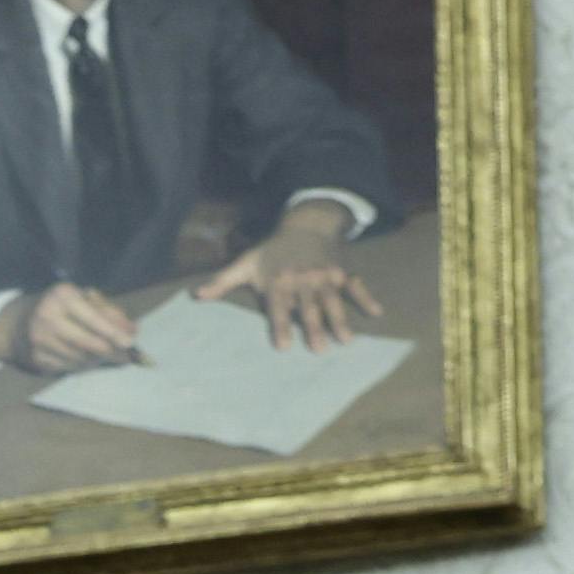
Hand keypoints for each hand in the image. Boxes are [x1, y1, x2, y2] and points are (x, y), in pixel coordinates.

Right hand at [2, 283, 141, 375]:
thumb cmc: (60, 308)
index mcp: (62, 296)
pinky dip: (83, 366)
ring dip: (98, 360)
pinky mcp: (37, 359)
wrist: (18, 323)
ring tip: (105, 354)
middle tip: (125, 356)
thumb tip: (131, 330)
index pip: (93, 318)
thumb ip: (108, 311)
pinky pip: (70, 368)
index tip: (129, 342)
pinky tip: (86, 359)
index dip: (113, 332)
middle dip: (110, 351)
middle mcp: (48, 316)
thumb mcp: (82, 299)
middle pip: (89, 343)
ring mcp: (40, 340)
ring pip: (82, 359)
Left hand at [196, 217, 370, 350]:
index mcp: (279, 281)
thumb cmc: (273, 250)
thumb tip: (197, 296)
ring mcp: (325, 276)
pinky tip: (376, 313)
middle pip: (308, 308)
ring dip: (339, 320)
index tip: (283, 347)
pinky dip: (367, 298)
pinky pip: (357, 285)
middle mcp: (303, 280)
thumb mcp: (246, 262)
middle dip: (313, 327)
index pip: (279, 308)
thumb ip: (223, 281)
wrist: (306, 223)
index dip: (280, 326)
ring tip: (345, 341)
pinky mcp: (343, 272)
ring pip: (333, 301)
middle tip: (319, 350)